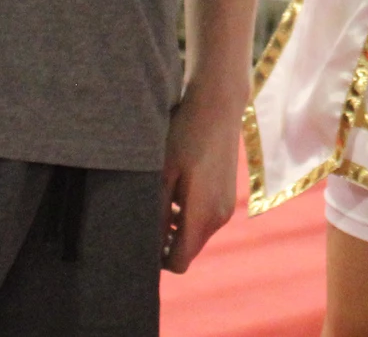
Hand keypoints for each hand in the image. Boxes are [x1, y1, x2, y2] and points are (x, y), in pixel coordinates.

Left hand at [159, 87, 244, 272]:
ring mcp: (226, 207)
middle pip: (188, 250)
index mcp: (203, 216)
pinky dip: (189, 216)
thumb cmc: (186, 135)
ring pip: (196, 235)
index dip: (157, 260)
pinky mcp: (228, 195)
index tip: (139, 241)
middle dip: (166, 244)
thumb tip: (147, 244)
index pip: (179, 262)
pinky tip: (177, 192)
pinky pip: (205, 220)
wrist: (219, 105)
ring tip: (159, 202)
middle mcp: (219, 217)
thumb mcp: (163, 174)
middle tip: (144, 220)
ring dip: (177, 229)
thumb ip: (157, 213)